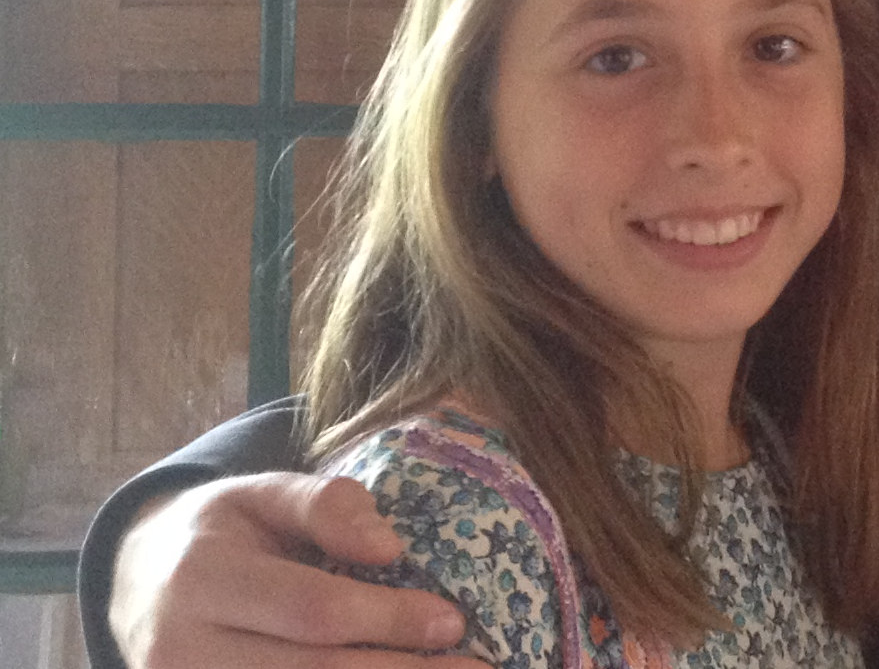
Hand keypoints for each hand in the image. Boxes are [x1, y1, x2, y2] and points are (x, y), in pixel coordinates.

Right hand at [112, 473, 476, 668]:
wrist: (138, 582)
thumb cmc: (221, 532)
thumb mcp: (262, 492)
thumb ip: (325, 504)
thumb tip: (389, 548)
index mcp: (202, 579)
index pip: (312, 610)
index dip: (387, 620)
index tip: (452, 620)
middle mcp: (181, 651)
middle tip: (475, 668)